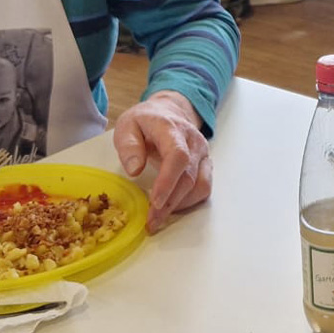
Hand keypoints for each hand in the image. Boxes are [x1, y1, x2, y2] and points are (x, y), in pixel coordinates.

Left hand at [113, 91, 212, 231]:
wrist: (169, 111)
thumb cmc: (145, 121)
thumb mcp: (127, 125)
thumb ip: (128, 145)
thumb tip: (135, 170)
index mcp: (171, 128)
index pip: (177, 156)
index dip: (168, 181)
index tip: (155, 202)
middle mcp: (193, 141)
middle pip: (188, 177)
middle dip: (169, 203)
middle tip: (151, 221)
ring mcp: (203, 153)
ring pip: (200, 185)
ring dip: (180, 205)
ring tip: (159, 217)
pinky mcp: (206, 164)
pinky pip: (204, 187)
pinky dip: (190, 201)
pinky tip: (173, 206)